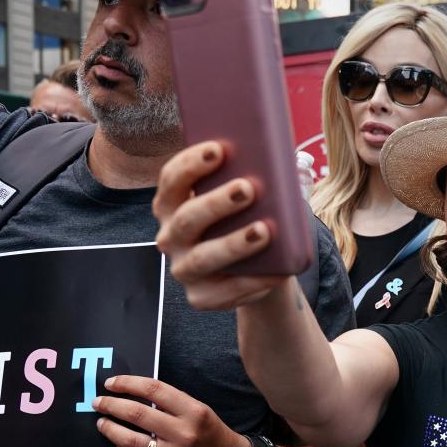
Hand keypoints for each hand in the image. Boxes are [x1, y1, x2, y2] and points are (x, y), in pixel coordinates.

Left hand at [91, 375, 247, 446]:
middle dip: (111, 406)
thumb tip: (131, 392)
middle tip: (99, 403)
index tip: (111, 383)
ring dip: (111, 430)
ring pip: (131, 442)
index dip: (127, 383)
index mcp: (193, 411)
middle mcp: (184, 433)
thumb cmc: (209, 431)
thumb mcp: (198, 408)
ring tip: (102, 423)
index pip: (153, 389)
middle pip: (138, 414)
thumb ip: (170, 401)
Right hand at [154, 141, 287, 309]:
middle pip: (186, 218)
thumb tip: (276, 160)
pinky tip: (276, 272)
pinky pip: (226, 291)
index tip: (218, 149)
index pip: (171, 181)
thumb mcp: (242, 196)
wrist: (257, 264)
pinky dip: (254, 281)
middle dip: (216, 203)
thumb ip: (246, 176)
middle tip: (247, 189)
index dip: (191, 164)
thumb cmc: (246, 217)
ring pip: (203, 258)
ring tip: (263, 231)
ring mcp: (183, 269)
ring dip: (234, 244)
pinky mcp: (201, 297)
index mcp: (171, 204)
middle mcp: (170, 237)